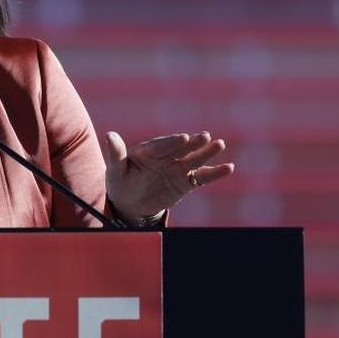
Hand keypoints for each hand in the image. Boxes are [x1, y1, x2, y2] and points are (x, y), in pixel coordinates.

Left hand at [100, 130, 234, 221]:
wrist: (130, 202)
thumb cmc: (120, 182)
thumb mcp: (116, 170)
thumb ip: (116, 154)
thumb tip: (109, 135)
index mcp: (148, 150)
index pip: (162, 146)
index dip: (173, 143)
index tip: (184, 138)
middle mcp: (166, 156)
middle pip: (181, 148)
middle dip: (193, 143)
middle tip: (204, 136)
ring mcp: (177, 167)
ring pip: (194, 159)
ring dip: (207, 152)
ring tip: (219, 144)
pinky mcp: (186, 181)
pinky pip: (202, 177)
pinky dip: (215, 173)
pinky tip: (229, 167)